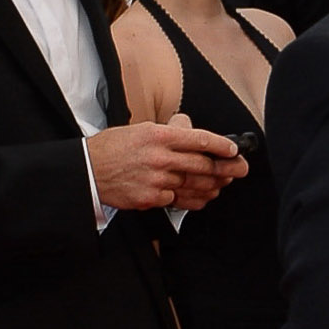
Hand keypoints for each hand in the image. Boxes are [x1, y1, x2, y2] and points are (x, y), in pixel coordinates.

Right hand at [88, 118, 243, 211]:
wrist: (88, 170)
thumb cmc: (114, 148)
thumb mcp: (141, 129)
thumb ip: (168, 130)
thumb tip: (189, 127)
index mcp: (158, 136)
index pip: (199, 139)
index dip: (221, 145)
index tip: (234, 149)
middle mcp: (160, 158)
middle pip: (203, 166)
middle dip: (227, 168)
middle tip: (240, 169)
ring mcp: (156, 180)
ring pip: (195, 185)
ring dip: (213, 186)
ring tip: (222, 183)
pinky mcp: (151, 198)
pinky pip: (180, 201)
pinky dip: (193, 199)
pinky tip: (201, 197)